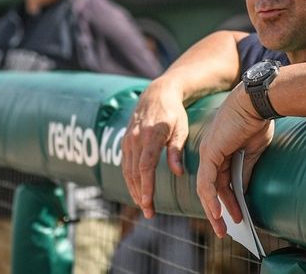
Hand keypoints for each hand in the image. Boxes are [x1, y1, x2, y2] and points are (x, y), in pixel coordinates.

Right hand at [122, 79, 188, 217]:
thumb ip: (177, 150)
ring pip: (127, 171)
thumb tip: (178, 172)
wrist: (156, 94)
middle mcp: (135, 138)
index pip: (145, 166)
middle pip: (134, 172)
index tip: (148, 202)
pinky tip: (137, 190)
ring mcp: (128, 140)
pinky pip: (125, 164)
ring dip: (134, 190)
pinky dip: (129, 180)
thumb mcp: (181, 128)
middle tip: (149, 213)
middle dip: (140, 194)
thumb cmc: (174, 112)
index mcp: (151, 135)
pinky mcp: (124, 141)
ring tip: (143, 206)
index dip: (146, 186)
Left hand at [196, 84, 273, 237]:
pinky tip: (218, 213)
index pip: (220, 179)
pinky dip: (212, 199)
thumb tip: (243, 189)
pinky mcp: (210, 153)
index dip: (228, 198)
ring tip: (223, 228)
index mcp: (220, 149)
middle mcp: (210, 151)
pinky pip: (207, 182)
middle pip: (211, 187)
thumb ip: (245, 169)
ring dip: (214, 210)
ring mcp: (208, 152)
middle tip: (225, 228)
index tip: (237, 213)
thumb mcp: (252, 150)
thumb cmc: (257, 120)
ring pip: (206, 189)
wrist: (257, 102)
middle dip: (219, 210)